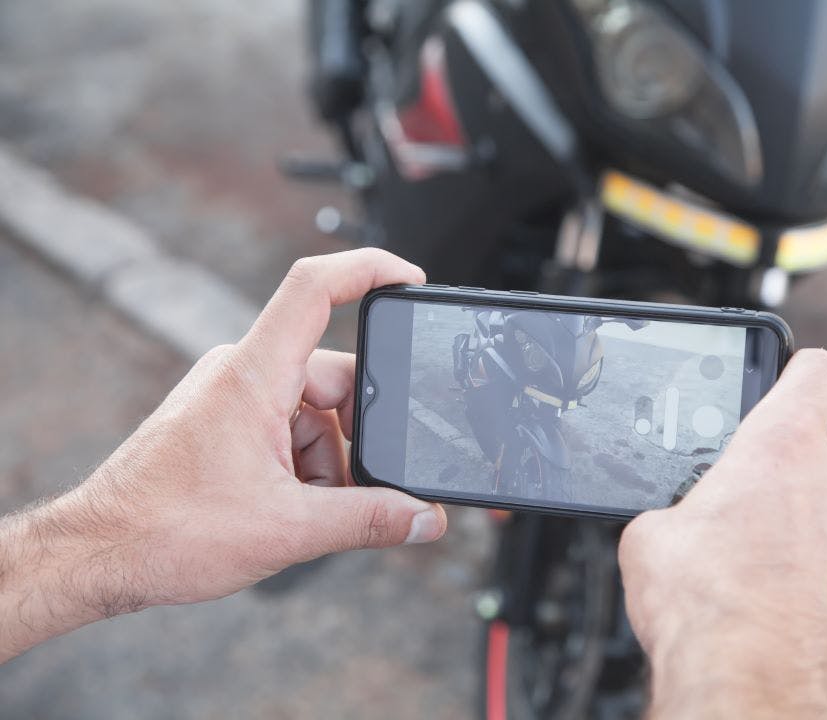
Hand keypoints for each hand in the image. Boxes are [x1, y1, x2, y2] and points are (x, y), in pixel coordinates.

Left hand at [0, 249, 446, 661]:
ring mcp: (231, 396)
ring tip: (309, 510)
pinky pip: (289, 427)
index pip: (315, 288)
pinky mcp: (225, 421)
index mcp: (253, 376)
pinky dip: (305, 466)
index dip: (370, 269)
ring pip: (315, 411)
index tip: (412, 280)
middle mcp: (241, 373)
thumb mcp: (287, 530)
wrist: (96, 555)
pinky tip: (293, 507)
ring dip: (330, 460)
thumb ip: (368, 521)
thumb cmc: (164, 531)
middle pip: (334, 375)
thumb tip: (425, 520)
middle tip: (365, 485)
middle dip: (359, 434)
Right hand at [618, 349, 826, 718]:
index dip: (799, 370)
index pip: (819, 371)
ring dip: (803, 515)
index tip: (785, 381)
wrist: (747, 683)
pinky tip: (775, 592)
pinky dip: (817, 562)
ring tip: (755, 555)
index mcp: (781, 447)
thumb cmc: (703, 607)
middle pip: (821, 443)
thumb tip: (674, 520)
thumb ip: (676, 505)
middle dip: (786, 462)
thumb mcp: (651, 534)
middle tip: (744, 494)